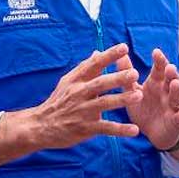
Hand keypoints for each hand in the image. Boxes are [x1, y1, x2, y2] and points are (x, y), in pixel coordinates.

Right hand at [0, 45, 142, 165]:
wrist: (40, 126)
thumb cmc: (58, 102)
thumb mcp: (68, 82)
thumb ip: (85, 68)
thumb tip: (98, 51)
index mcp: (76, 80)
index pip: (93, 64)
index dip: (109, 55)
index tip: (124, 47)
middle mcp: (79, 93)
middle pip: (100, 84)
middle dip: (117, 78)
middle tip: (135, 73)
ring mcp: (82, 111)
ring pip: (104, 104)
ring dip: (121, 100)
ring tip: (138, 96)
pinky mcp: (86, 128)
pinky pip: (105, 128)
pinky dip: (120, 130)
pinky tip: (134, 130)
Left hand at [125, 49, 178, 150]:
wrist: (153, 133)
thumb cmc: (144, 109)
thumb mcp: (133, 91)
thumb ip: (127, 74)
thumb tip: (119, 54)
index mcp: (157, 83)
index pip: (160, 69)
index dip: (159, 61)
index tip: (156, 52)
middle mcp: (167, 92)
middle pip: (172, 80)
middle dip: (171, 73)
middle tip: (169, 67)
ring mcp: (173, 106)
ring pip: (177, 97)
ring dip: (177, 90)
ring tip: (175, 84)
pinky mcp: (175, 122)